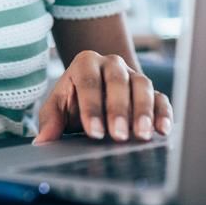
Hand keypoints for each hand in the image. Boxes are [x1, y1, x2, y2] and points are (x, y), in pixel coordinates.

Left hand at [32, 50, 172, 144]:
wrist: (95, 92)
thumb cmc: (74, 101)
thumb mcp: (58, 108)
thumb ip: (50, 121)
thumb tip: (41, 142)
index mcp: (85, 62)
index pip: (88, 81)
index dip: (91, 107)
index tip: (94, 132)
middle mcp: (112, 63)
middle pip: (118, 81)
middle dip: (118, 110)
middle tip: (118, 135)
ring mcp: (134, 75)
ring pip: (142, 86)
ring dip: (143, 112)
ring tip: (141, 135)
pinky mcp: (152, 90)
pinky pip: (161, 98)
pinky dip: (163, 113)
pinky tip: (162, 130)